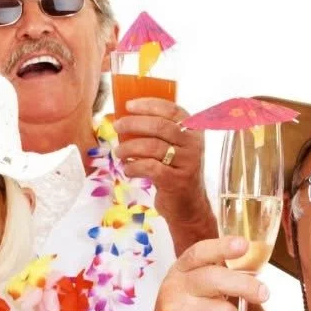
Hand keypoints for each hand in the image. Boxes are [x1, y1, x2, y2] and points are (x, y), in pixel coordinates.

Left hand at [114, 98, 214, 238]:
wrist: (188, 206)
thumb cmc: (175, 172)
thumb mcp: (173, 149)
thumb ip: (159, 134)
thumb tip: (126, 119)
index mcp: (193, 130)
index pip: (171, 110)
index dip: (149, 105)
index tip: (128, 105)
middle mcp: (193, 143)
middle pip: (159, 126)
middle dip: (134, 124)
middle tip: (117, 127)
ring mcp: (187, 162)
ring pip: (152, 146)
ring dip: (129, 148)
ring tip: (118, 152)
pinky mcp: (177, 180)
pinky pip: (150, 167)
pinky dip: (134, 167)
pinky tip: (127, 169)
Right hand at [134, 236, 269, 310]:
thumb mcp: (193, 286)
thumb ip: (217, 274)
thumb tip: (256, 273)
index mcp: (181, 270)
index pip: (200, 253)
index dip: (222, 247)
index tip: (243, 245)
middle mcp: (174, 289)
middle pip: (215, 279)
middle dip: (245, 285)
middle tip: (263, 293)